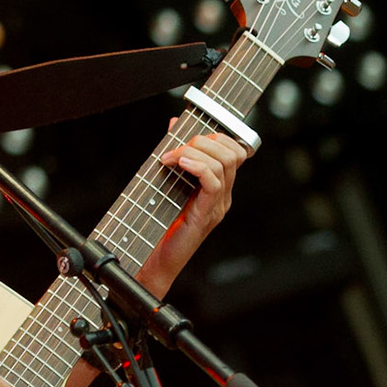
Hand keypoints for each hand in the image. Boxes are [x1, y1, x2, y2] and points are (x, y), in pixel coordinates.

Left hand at [142, 127, 251, 294]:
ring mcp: (217, 205)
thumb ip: (175, 153)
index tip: (187, 135)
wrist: (153, 262)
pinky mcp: (207, 215)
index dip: (214, 134)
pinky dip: (198, 166)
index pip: (233, 149)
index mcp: (217, 187)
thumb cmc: (157, 225)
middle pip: (231, 152)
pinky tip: (180, 163)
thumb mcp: (166, 180)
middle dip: (203, 140)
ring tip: (173, 157)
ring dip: (195, 151)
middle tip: (177, 148)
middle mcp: (222, 195)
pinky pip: (214, 183)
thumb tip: (174, 124)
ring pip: (224, 163)